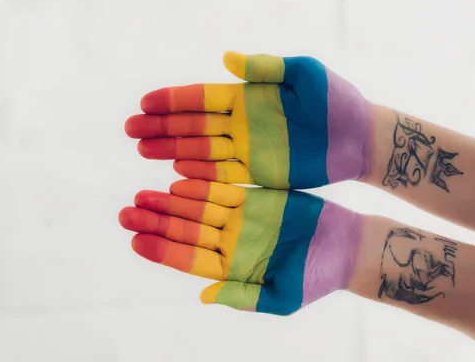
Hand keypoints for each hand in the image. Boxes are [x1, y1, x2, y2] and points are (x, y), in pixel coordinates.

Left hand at [118, 180, 361, 314]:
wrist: (348, 247)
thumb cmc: (319, 277)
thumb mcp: (283, 296)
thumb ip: (243, 296)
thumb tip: (204, 296)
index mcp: (233, 268)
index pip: (189, 258)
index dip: (163, 249)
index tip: (136, 239)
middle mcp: (231, 242)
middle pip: (186, 230)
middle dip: (156, 222)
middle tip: (126, 212)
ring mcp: (241, 218)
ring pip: (198, 207)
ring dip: (170, 202)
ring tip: (142, 194)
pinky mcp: (255, 197)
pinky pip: (223, 188)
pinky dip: (201, 184)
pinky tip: (178, 179)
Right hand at [125, 52, 371, 188]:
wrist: (360, 138)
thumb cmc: (337, 102)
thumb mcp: (306, 74)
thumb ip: (267, 68)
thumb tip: (227, 60)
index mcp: (250, 97)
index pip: (203, 98)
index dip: (174, 101)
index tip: (144, 104)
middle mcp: (243, 123)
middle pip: (194, 125)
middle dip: (163, 127)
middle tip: (131, 131)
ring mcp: (250, 150)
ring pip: (202, 150)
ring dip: (172, 149)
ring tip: (143, 150)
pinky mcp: (260, 173)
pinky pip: (223, 174)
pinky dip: (200, 172)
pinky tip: (176, 172)